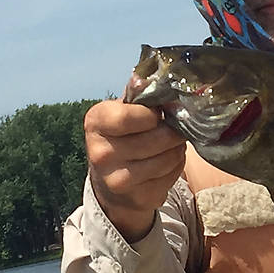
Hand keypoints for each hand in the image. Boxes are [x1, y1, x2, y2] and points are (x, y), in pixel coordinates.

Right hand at [84, 98, 185, 241]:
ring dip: (177, 149)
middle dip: (173, 131)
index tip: (158, 114)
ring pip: (169, 157)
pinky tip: (167, 162)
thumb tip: (148, 74)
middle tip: (174, 128)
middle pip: (157, 138)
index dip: (153, 114)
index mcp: (95, 123)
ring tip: (171, 144)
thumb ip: (138, 93)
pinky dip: (176, 166)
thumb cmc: (122, 136)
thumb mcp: (122, 110)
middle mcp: (101, 154)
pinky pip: (172, 176)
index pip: (129, 116)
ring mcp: (117, 180)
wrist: (109, 183)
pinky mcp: (137, 198)